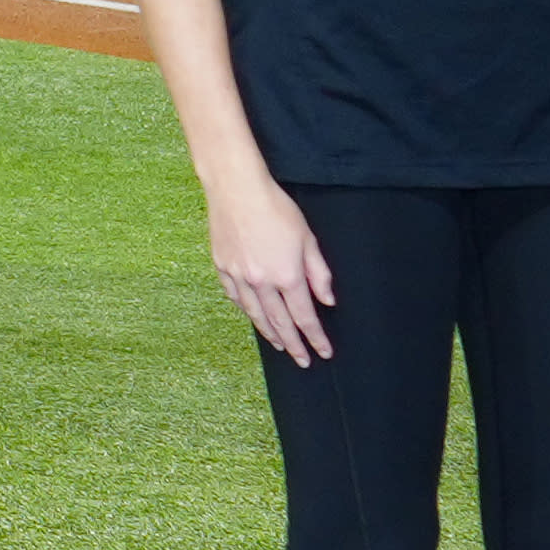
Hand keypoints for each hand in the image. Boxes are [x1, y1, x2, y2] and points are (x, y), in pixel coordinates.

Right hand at [196, 170, 330, 367]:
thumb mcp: (308, 239)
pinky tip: (253, 316)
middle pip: (280, 323)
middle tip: (303, 360)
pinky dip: (247, 311)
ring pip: (255, 314)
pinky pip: (235, 297)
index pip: (304, 317)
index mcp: (286, 276)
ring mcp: (238, 276)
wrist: (236, 189)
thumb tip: (327, 300)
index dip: (315, 337)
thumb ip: (319, 273)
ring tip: (281, 345)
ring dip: (270, 333)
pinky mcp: (222, 266)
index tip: (324, 352)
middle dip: (294, 344)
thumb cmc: (276, 208)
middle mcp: (261, 282)